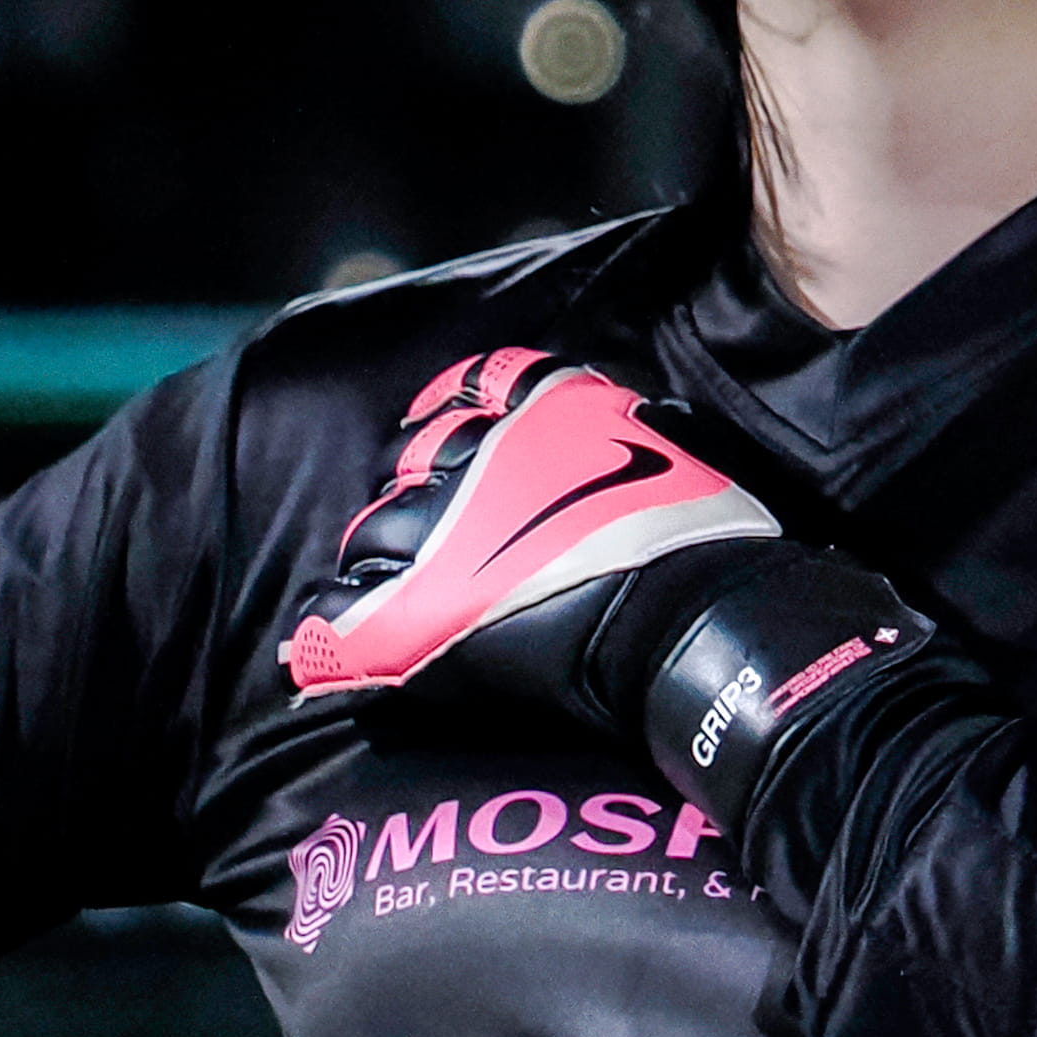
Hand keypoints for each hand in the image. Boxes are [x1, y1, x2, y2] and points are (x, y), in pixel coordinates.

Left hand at [280, 348, 779, 715]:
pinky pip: (336, 619)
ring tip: (402, 595)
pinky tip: (333, 648)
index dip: (461, 417)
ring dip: (384, 563)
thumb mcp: (674, 450)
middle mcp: (484, 454)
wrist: (692, 623)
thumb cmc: (704, 545)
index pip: (474, 387)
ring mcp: (445, 530)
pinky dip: (331, 636)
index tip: (462, 441)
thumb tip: (647, 423)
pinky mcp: (419, 608)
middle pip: (411, 461)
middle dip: (420, 495)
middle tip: (443, 535)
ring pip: (373, 536)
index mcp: (549, 406)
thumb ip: (637, 429)